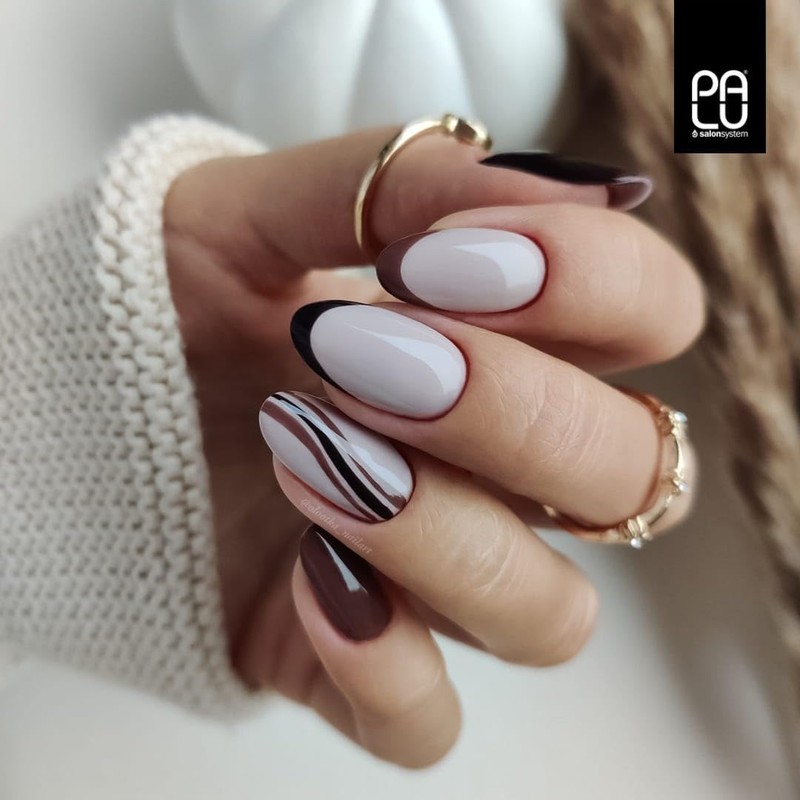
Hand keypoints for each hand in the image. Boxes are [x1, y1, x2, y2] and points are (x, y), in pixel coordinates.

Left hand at [164, 129, 703, 766]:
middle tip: (366, 355)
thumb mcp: (258, 207)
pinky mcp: (361, 666)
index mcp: (507, 343)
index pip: (652, 318)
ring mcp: (438, 578)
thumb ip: (401, 183)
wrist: (76, 397)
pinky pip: (428, 720)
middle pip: (625, 473)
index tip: (444, 259)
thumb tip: (579, 190)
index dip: (592, 285)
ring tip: (311, 453)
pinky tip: (306, 577)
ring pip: (549, 614)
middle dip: (512, 410)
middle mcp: (501, 469)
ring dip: (443, 533)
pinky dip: (383, 667)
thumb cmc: (174, 298)